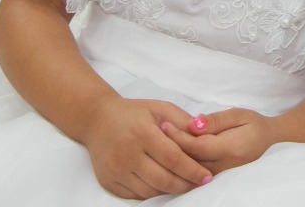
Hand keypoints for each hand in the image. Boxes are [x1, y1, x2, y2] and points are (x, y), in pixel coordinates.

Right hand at [80, 97, 213, 198]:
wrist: (97, 120)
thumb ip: (183, 122)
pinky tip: (164, 186)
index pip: (173, 158)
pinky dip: (153, 193)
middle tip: (200, 184)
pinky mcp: (108, 182)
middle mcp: (127, 154)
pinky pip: (135, 196)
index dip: (192, 170)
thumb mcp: (161, 109)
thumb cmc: (134, 113)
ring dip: (171, 191)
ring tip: (185, 184)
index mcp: (142, 133)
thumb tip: (206, 136)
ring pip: (150, 191)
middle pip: (162, 179)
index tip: (207, 177)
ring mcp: (115, 170)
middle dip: (185, 185)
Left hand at [161, 108, 279, 175]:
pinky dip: (181, 165)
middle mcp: (224, 166)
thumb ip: (215, 121)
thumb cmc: (254, 124)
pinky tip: (170, 156)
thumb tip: (193, 124)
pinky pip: (194, 174)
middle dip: (171, 148)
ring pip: (190, 170)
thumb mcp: (238, 114)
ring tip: (158, 143)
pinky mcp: (217, 178)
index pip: (197, 146)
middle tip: (154, 133)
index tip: (163, 125)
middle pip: (190, 161)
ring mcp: (221, 175)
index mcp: (230, 148)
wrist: (270, 141)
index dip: (178, 136)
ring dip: (174, 158)